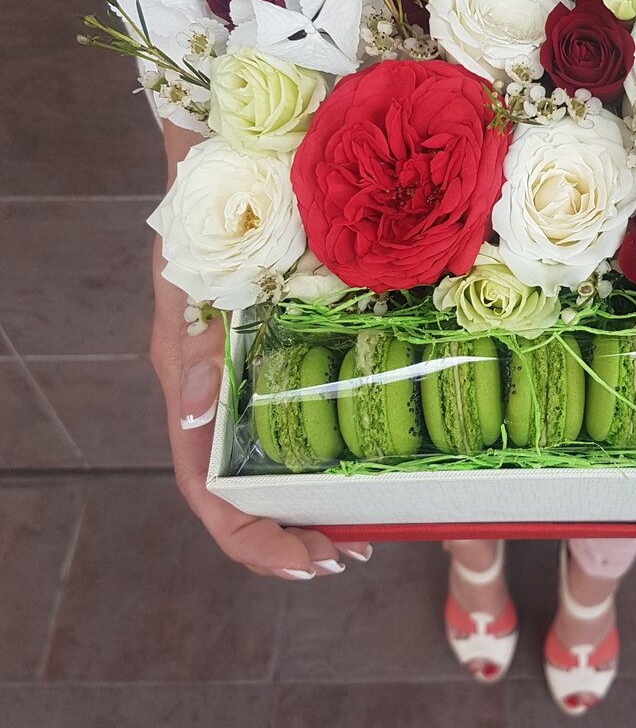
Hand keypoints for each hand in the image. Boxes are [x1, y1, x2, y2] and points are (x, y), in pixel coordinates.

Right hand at [150, 125, 370, 578]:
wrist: (228, 167)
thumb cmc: (207, 224)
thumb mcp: (194, 280)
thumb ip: (192, 345)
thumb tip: (189, 418)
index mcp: (189, 391)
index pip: (205, 491)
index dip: (250, 537)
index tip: (306, 559)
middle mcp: (214, 399)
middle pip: (238, 496)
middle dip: (287, 535)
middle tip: (348, 552)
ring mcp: (245, 382)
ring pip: (264, 469)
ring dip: (305, 507)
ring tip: (355, 531)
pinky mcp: (274, 359)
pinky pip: (290, 424)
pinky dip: (318, 457)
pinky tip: (353, 465)